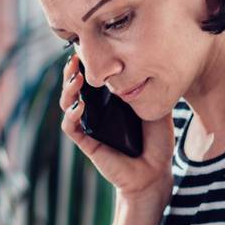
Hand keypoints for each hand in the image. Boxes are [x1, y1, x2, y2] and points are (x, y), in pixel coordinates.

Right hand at [59, 54, 174, 204]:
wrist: (155, 173)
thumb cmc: (157, 144)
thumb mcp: (157, 109)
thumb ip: (151, 90)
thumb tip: (151, 65)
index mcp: (111, 104)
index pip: (92, 81)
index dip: (86, 66)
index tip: (86, 51)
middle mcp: (97, 114)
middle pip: (75, 89)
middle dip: (71, 73)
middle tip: (74, 58)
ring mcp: (90, 128)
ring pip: (67, 105)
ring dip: (67, 90)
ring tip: (75, 78)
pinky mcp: (87, 143)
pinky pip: (71, 128)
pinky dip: (71, 116)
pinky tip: (79, 106)